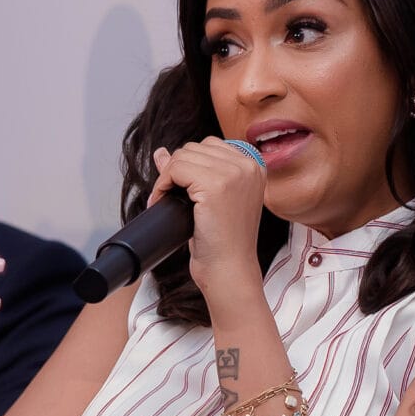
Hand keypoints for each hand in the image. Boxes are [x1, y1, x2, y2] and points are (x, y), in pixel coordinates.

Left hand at [150, 139, 267, 301]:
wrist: (229, 270)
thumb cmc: (222, 242)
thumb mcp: (209, 201)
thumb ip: (191, 171)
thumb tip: (161, 152)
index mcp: (253, 167)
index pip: (209, 145)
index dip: (189, 165)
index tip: (181, 190)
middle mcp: (247, 166)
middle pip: (194, 148)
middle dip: (176, 171)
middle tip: (170, 198)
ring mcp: (233, 174)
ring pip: (182, 157)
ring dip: (166, 178)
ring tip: (166, 201)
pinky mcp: (215, 185)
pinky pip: (175, 169)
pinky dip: (161, 185)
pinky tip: (162, 203)